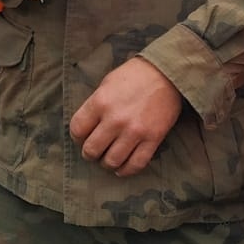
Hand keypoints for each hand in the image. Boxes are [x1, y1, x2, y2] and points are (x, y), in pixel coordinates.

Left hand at [70, 58, 181, 176]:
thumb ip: (95, 106)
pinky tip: (122, 168)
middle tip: (95, 151)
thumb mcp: (107, 84)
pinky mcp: (152, 139)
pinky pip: (136, 164)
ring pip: (112, 161)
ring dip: (107, 163)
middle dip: (90, 153)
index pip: (77, 130)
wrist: (166, 73)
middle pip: (91, 150)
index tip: (82, 137)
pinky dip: (126, 170)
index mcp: (100, 102)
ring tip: (108, 158)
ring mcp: (134, 131)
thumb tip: (87, 126)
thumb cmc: (134, 75)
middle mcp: (115, 119)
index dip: (77, 137)